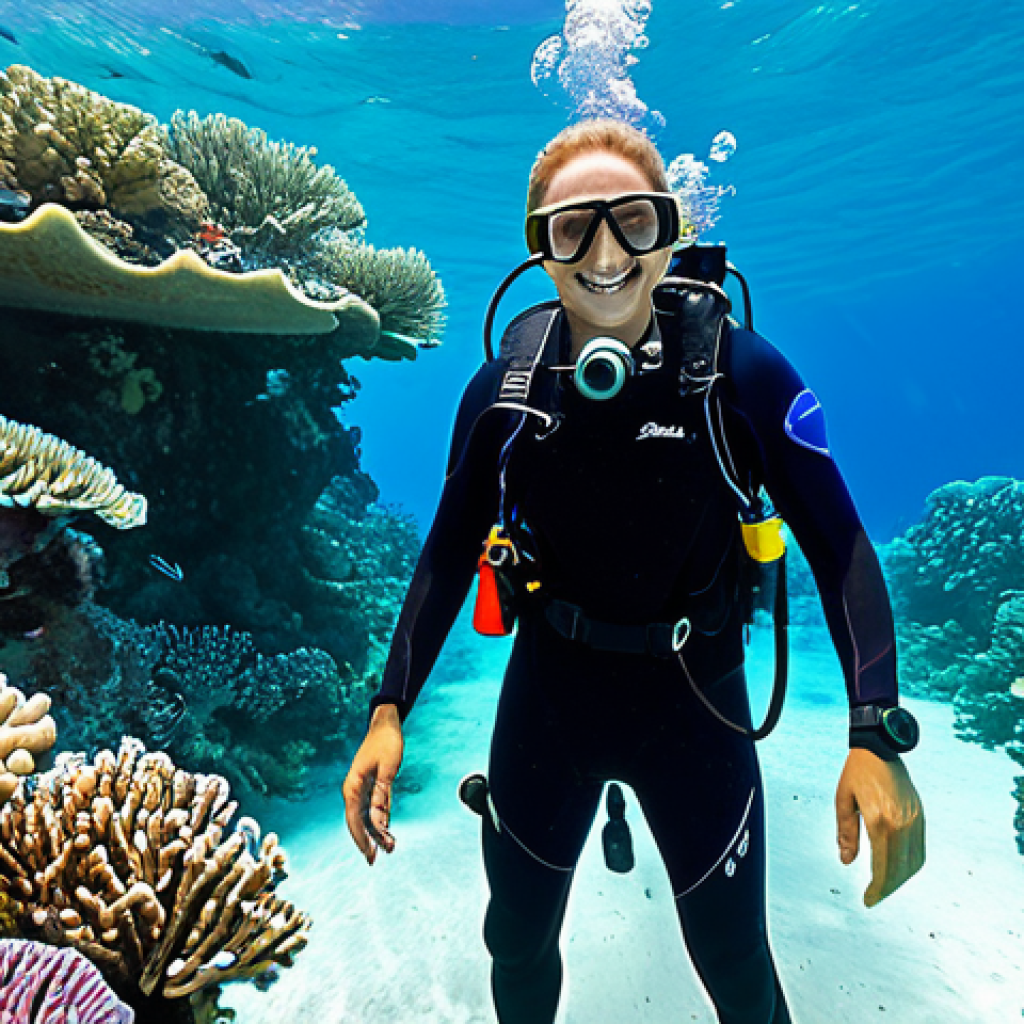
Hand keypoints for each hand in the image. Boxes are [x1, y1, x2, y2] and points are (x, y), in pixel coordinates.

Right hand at [342, 704, 403, 864]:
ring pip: (365, 817)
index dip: (361, 838)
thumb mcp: (387, 768)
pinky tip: (386, 832)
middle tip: (375, 860)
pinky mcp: (370, 787)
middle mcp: (353, 790)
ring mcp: (360, 789)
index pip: (354, 819)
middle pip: (358, 822)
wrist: (385, 726)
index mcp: (353, 786)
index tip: (369, 854)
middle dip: (367, 841)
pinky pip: (372, 809)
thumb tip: (379, 820)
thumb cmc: (386, 744)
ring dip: (375, 833)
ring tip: (389, 848)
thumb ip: (382, 794)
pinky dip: (379, 821)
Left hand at [835, 748, 924, 906]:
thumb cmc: (857, 772)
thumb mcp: (843, 800)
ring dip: (900, 879)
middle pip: (900, 870)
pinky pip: (920, 849)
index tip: (868, 901)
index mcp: (880, 820)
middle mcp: (902, 823)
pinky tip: (898, 868)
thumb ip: (846, 833)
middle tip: (874, 897)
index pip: (883, 866)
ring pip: (914, 863)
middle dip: (887, 888)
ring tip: (884, 885)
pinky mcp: (920, 815)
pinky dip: (910, 865)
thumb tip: (846, 862)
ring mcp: (915, 820)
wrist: (880, 747)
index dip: (877, 888)